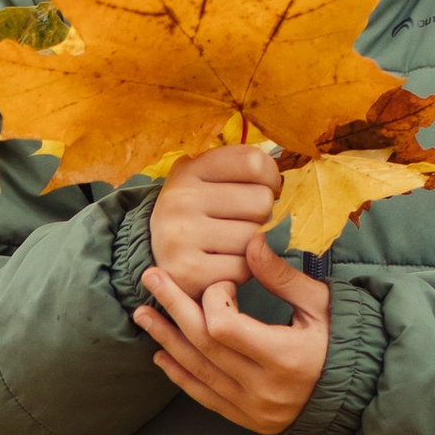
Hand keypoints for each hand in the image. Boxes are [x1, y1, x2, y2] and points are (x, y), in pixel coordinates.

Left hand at [136, 230, 331, 434]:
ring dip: (167, 340)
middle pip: (203, 345)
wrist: (357, 396)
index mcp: (285, 357)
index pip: (224, 327)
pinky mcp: (246, 419)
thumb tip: (251, 242)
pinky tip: (161, 353)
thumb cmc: (342, 341)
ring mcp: (252, 408)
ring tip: (143, 314)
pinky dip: (180, 374)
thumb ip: (283, 277)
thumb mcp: (321, 304)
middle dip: (173, 308)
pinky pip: (204, 396)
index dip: (213, 299)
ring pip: (197, 371)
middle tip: (150, 278)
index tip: (221, 283)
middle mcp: (264, 388)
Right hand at [146, 141, 283, 298]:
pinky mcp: (188, 272)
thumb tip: (278, 185)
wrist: (156, 256)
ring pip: (254, 238)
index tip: (261, 189)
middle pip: (261, 201)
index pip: (254, 162)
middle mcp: (181, 199)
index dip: (270, 179)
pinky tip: (222, 266)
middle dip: (259, 216)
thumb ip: (241, 170)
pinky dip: (240, 272)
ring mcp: (181, 236)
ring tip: (229, 245)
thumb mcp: (206, 178)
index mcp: (188, 169)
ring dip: (251, 247)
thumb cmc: (195, 213)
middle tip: (239, 223)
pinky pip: (243, 269)